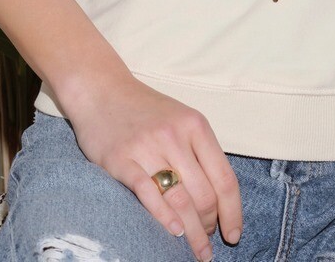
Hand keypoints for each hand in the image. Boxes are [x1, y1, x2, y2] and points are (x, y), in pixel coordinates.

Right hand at [65, 73, 242, 260]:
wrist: (101, 89)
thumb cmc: (145, 110)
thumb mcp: (181, 120)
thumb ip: (199, 152)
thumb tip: (219, 199)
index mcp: (196, 126)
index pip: (225, 178)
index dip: (233, 212)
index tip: (233, 235)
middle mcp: (175, 136)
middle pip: (204, 195)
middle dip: (209, 226)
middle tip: (205, 243)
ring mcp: (148, 147)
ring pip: (180, 200)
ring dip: (191, 232)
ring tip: (195, 250)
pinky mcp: (120, 159)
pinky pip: (147, 193)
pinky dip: (163, 217)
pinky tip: (174, 232)